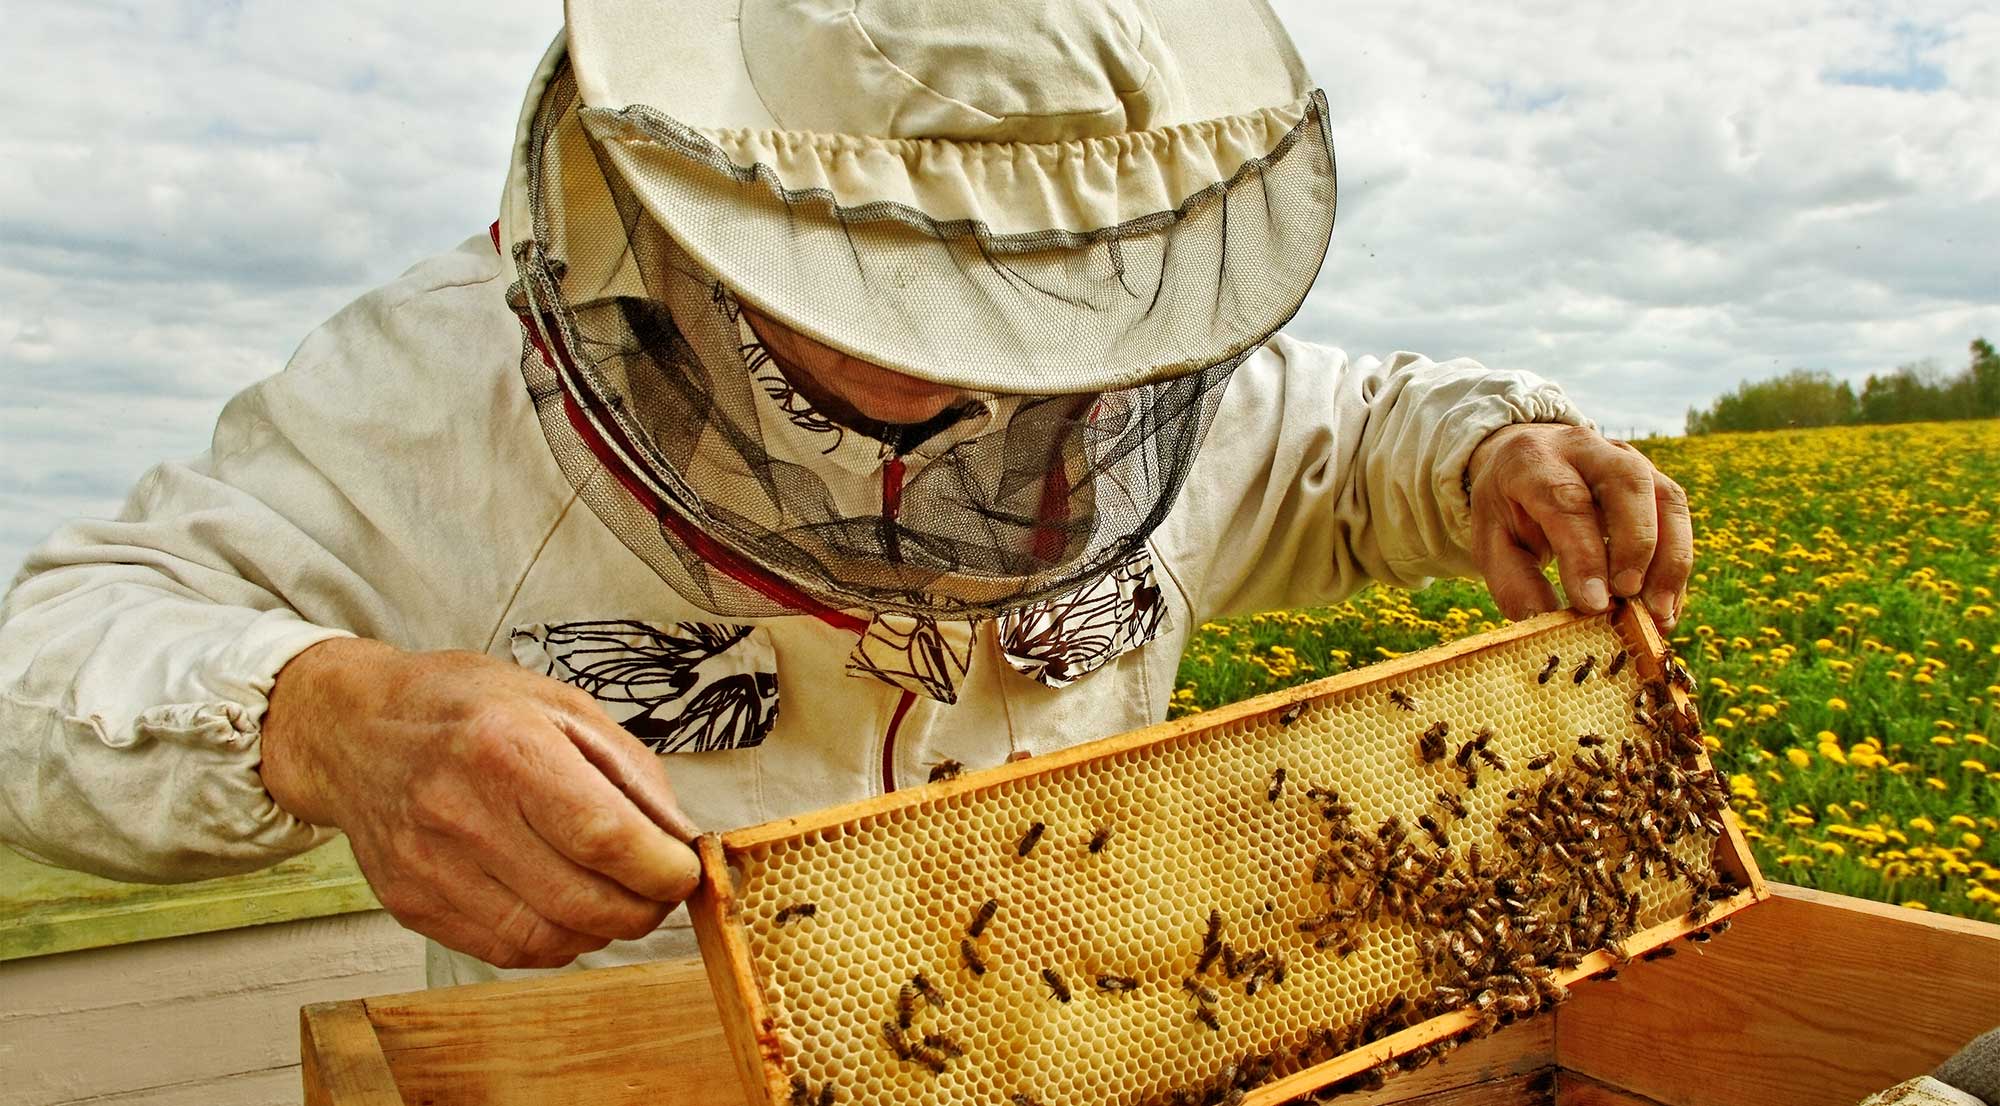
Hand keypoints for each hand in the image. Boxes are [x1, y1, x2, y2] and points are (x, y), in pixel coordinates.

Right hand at [260, 638, 701, 967]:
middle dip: (644, 908)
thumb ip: (630, 772)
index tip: (685, 871)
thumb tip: (681, 839)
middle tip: (660, 890)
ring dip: (602, 929)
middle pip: (581, 900)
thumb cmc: (464, 708)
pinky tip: (564, 906)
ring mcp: (429, 866)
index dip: (662, 869)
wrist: (355, 731)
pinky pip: (507, 950)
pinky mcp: (412, 905)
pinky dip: (555, 940)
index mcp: (505, 748)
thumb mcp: (561, 705)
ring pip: (549, 938)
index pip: (604, 836)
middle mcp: (460, 812)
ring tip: (614, 895)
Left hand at [1465, 423, 1691, 628]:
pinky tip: (1665, 606)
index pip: (1567, 501)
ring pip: (1666, 498)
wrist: (1527, 457)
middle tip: (1627, 598)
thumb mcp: (1492, 541)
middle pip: (1627, 483)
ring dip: (1669, 559)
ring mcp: (1627, 458)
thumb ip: (1515, 582)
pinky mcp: (1654, 477)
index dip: (1585, 554)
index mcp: (1533, 460)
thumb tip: (1548, 626)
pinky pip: (1677, 517)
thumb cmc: (1509, 507)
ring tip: (1657, 613)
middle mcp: (1586, 448)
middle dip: (1635, 546)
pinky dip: (1676, 565)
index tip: (1595, 604)